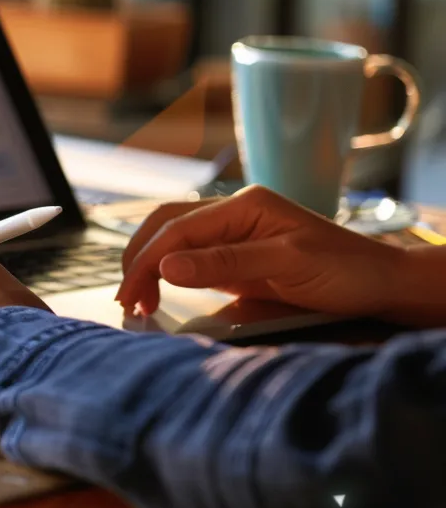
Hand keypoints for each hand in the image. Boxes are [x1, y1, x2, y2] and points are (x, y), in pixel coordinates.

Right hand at [115, 185, 420, 321]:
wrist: (382, 284)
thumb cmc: (345, 271)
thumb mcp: (288, 265)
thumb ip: (227, 262)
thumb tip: (166, 266)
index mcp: (245, 206)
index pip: (178, 227)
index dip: (147, 259)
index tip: (130, 294)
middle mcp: (234, 214)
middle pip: (167, 226)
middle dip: (138, 259)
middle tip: (126, 300)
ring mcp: (235, 235)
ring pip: (173, 241)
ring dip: (148, 267)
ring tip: (137, 301)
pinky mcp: (237, 259)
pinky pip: (190, 260)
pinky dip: (167, 276)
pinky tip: (159, 294)